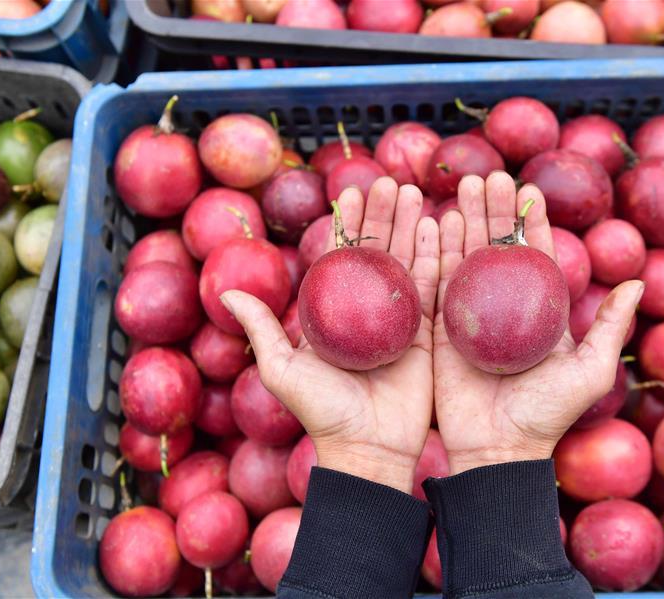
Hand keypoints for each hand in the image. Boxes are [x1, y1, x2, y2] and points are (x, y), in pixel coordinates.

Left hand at [221, 177, 439, 492]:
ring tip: (412, 192)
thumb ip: (261, 328)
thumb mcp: (281, 369)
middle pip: (377, 252)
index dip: (348, 223)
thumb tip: (224, 292)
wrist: (369, 449)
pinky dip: (437, 256)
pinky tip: (438, 225)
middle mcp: (368, 311)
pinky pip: (435, 287)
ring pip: (407, 261)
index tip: (353, 192)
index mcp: (334, 314)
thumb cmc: (322, 412)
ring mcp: (401, 321)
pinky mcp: (430, 334)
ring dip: (411, 225)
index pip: (341, 256)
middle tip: (389, 182)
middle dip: (383, 215)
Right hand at [433, 172, 643, 474]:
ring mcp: (469, 317)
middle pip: (497, 248)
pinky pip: (435, 283)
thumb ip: (610, 326)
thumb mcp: (590, 371)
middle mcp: (503, 309)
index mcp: (539, 313)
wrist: (498, 450)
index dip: (532, 223)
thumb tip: (637, 282)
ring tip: (463, 186)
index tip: (529, 190)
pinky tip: (434, 221)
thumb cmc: (548, 414)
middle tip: (489, 175)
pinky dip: (434, 252)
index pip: (536, 256)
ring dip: (464, 220)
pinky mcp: (438, 330)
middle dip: (494, 210)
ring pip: (465, 258)